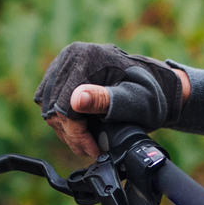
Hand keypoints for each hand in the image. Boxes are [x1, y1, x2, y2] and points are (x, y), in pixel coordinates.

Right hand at [33, 43, 189, 164]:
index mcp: (86, 57)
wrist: (154, 84)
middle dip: (72, 134)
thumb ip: (105, 100)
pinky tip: (80, 128)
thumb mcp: (134, 100)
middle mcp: (71, 56)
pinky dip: (62, 120)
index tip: (92, 148)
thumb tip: (76, 100)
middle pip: (53, 107)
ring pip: (49, 108)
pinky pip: (49, 103)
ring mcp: (64, 63)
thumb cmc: (148, 93)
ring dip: (66, 129)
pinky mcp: (61, 73)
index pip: (65, 105)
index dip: (76, 133)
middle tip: (91, 148)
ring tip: (88, 141)